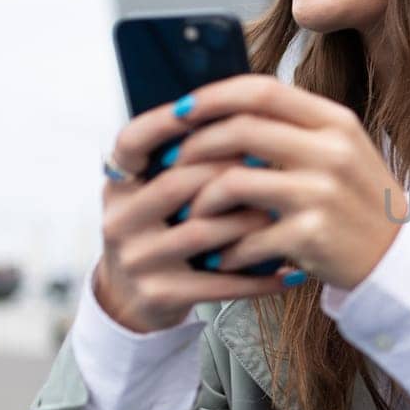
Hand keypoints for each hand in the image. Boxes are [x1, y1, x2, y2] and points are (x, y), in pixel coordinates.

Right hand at [95, 95, 308, 334]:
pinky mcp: (159, 294)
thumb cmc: (160, 233)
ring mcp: (137, 260)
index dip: (164, 121)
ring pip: (202, 231)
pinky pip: (219, 282)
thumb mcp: (154, 195)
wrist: (130, 301)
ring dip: (248, 220)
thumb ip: (184, 161)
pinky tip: (290, 271)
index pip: (131, 142)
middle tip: (271, 163)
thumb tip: (243, 113)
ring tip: (282, 212)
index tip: (205, 108)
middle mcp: (120, 220)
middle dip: (229, 172)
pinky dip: (259, 277)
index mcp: (119, 186)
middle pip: (178, 184)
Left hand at [161, 74, 407, 291]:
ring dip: (201, 200)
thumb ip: (294, 129)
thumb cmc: (358, 204)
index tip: (181, 110)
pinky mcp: (313, 235)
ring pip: (234, 182)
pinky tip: (223, 256)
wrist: (396, 260)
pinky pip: (248, 236)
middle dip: (194, 146)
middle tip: (171, 164)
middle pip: (241, 130)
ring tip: (193, 214)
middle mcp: (331, 152)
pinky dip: (226, 249)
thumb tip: (226, 114)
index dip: (213, 96)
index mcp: (335, 123)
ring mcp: (322, 193)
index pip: (262, 90)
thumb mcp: (340, 151)